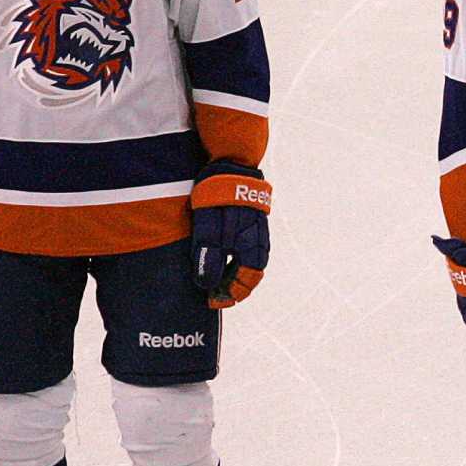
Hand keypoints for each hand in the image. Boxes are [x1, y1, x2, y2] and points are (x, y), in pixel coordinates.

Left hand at [190, 161, 270, 307]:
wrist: (232, 163)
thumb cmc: (219, 199)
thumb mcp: (208, 230)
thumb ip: (208, 258)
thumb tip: (206, 284)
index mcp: (252, 250)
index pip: (246, 283)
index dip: (229, 296)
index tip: (212, 302)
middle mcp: (259, 242)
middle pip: (249, 274)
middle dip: (231, 286)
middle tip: (212, 293)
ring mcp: (256, 230)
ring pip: (247, 259)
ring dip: (231, 271)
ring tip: (214, 275)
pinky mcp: (250, 218)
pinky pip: (244, 245)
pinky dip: (232, 256)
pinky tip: (220, 251)